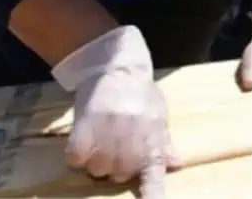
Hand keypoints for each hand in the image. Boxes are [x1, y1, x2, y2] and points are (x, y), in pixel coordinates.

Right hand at [52, 26, 178, 198]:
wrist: (116, 69)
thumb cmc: (141, 93)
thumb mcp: (159, 115)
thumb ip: (163, 142)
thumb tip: (175, 163)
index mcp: (152, 145)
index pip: (153, 182)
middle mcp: (129, 149)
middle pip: (118, 177)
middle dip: (118, 163)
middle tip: (118, 139)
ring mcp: (105, 144)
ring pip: (96, 171)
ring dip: (97, 157)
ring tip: (103, 133)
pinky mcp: (81, 138)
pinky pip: (75, 160)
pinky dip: (77, 152)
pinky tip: (86, 133)